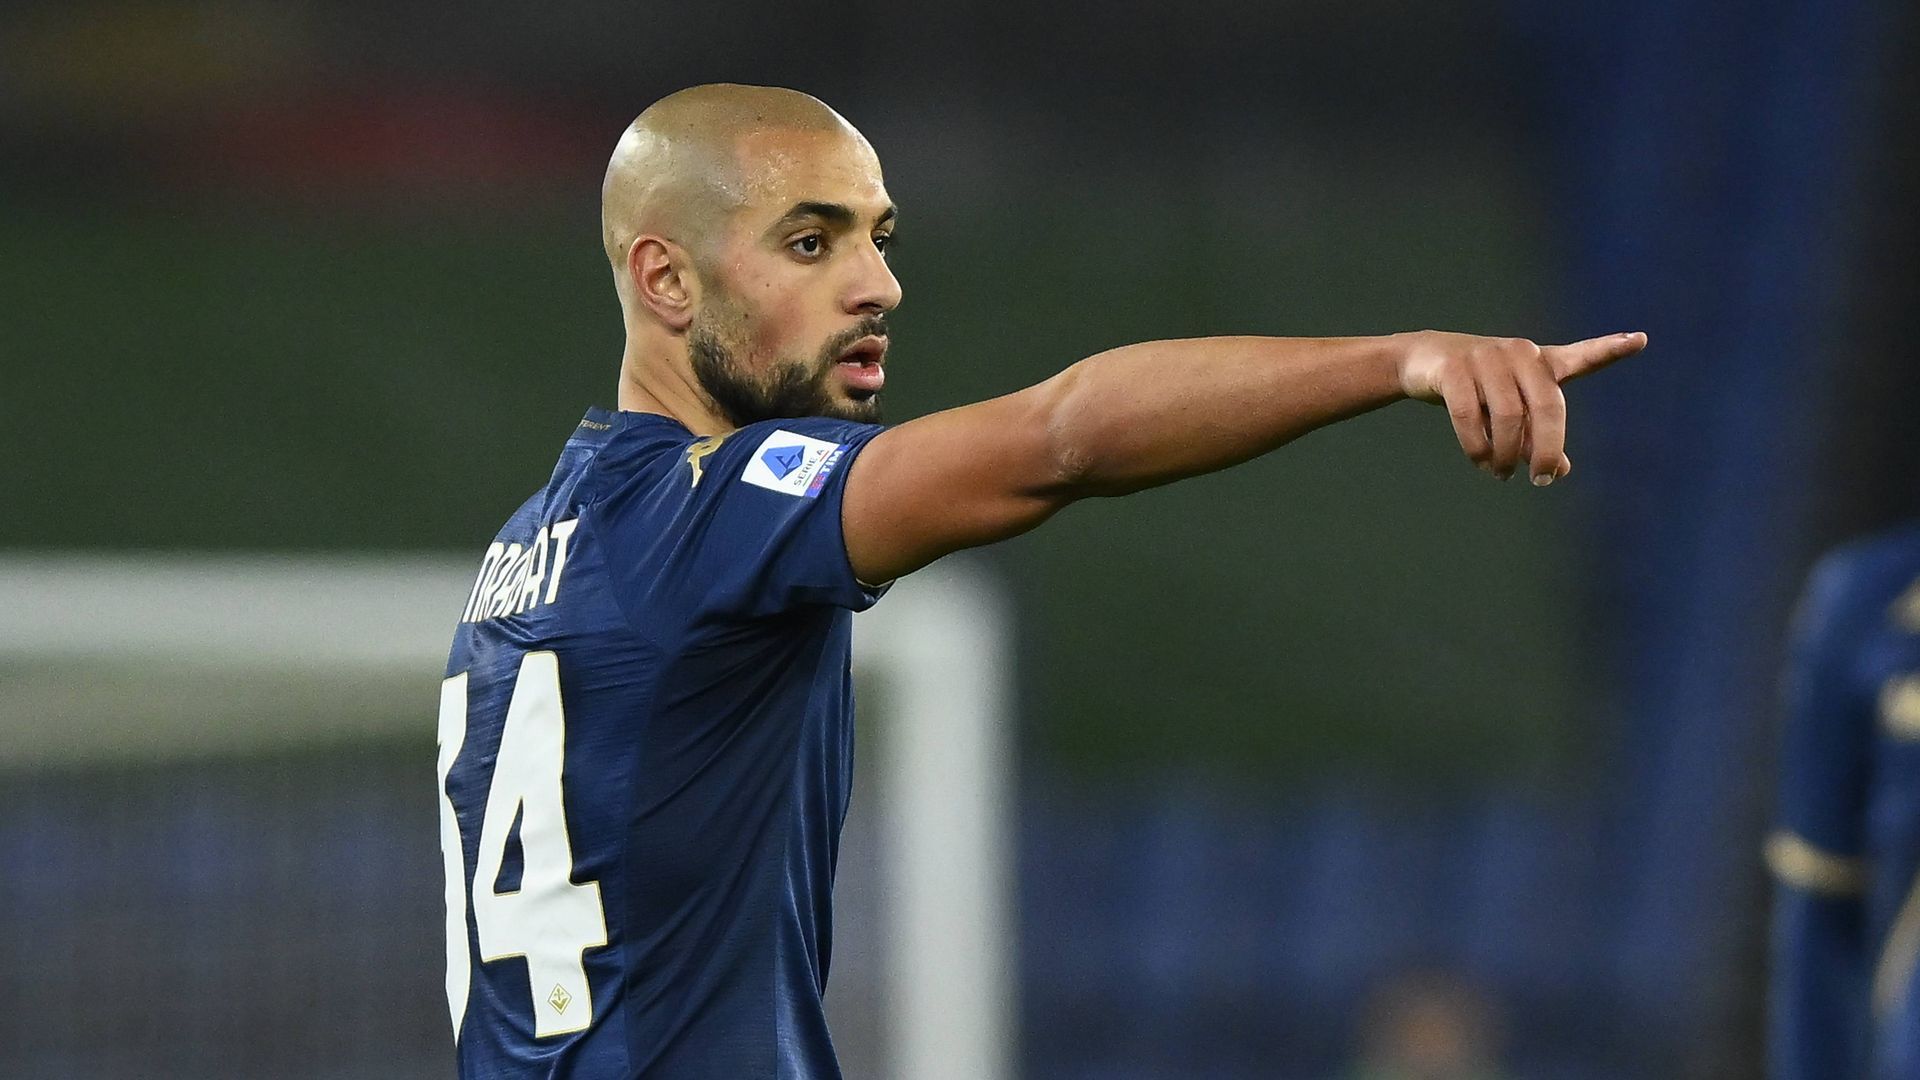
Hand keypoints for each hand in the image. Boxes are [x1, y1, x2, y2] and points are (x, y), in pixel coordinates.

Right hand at [1396, 330, 1647, 484]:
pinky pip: (1470, 416)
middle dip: (1547, 448)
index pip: (1580, 357)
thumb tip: (1559, 471)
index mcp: (1540, 362)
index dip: (1609, 349)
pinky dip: (1477, 446)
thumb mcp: (1511, 411)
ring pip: (1507, 416)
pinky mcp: (1454, 369)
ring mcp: (1485, 358)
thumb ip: (1537, 437)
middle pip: (1547, 405)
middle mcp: (1519, 354)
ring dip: (1507, 453)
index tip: (1640, 341)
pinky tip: (1481, 461)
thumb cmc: (1477, 387)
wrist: (1422, 360)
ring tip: (1502, 473)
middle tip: (1543, 479)